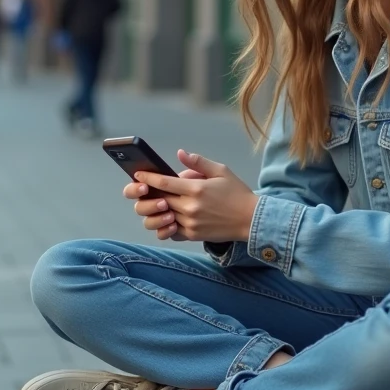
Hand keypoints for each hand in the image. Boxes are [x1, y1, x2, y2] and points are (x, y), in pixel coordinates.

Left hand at [125, 150, 257, 242]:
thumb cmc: (236, 192)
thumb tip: (180, 154)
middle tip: (145, 188)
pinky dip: (167, 224)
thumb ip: (198, 162)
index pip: (163, 183)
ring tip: (159, 201)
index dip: (148, 177)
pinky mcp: (193, 236)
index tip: (138, 174)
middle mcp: (190, 207)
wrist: (251, 219)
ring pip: (163, 215)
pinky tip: (170, 216)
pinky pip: (171, 231)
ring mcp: (190, 223)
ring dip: (158, 208)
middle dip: (150, 193)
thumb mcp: (221, 171)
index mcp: (196, 189)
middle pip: (159, 199)